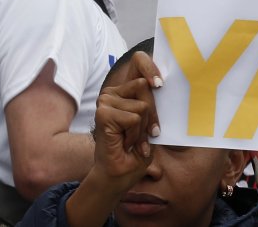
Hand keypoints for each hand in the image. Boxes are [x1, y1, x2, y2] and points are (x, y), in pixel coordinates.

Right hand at [91, 74, 159, 194]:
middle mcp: (109, 94)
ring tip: (129, 141)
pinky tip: (124, 144)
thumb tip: (152, 82)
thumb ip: (148, 105)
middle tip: (139, 138)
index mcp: (119, 94)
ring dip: (141, 130)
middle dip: (149, 118)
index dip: (154, 94)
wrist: (116, 176)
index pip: (143, 81)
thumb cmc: (132, 153)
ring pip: (142, 107)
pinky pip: (135, 119)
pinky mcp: (103, 114)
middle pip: (145, 90)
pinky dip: (135, 136)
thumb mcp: (147, 125)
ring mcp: (104, 102)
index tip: (155, 115)